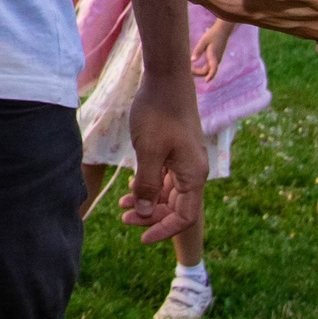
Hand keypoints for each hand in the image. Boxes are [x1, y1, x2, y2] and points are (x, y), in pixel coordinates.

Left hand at [119, 72, 207, 247]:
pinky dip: (150, 186)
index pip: (183, 217)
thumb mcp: (148, 152)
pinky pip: (166, 179)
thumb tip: (146, 214)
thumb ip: (147, 186)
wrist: (166, 79)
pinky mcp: (177, 152)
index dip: (163, 230)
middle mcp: (194, 171)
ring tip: (123, 206)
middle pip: (176, 208)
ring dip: (148, 202)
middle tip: (123, 218)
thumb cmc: (157, 113)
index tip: (141, 239)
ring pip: (169, 194)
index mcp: (193, 175)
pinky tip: (131, 188)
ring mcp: (186, 161)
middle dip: (151, 217)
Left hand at [190, 20, 234, 84]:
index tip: (207, 81)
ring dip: (199, 72)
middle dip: (198, 73)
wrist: (222, 31)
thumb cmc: (212, 35)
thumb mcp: (203, 41)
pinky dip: (201, 69)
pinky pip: (208, 67)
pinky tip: (193, 67)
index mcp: (214, 56)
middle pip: (207, 72)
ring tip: (189, 69)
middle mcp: (216, 60)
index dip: (211, 76)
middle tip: (187, 71)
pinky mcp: (214, 59)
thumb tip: (192, 60)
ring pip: (208, 70)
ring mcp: (216, 60)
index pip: (214, 69)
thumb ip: (198, 50)